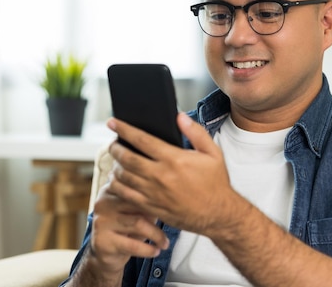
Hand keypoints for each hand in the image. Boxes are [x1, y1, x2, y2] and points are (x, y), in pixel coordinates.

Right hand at [87, 177, 168, 275]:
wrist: (104, 251)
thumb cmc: (125, 226)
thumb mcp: (136, 210)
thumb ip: (147, 201)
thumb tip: (171, 197)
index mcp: (112, 188)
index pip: (138, 187)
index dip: (157, 195)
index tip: (173, 204)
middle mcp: (104, 202)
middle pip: (139, 203)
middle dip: (159, 214)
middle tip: (174, 223)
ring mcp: (101, 221)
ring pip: (138, 223)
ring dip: (156, 235)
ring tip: (165, 243)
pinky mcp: (102, 241)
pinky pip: (132, 245)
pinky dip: (147, 249)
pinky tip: (156, 251)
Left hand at [106, 113, 242, 236]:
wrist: (218, 214)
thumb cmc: (216, 183)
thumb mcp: (212, 153)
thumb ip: (196, 132)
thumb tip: (180, 116)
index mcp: (174, 159)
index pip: (141, 140)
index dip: (124, 129)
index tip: (113, 122)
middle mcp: (160, 176)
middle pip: (127, 158)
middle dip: (115, 147)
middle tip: (113, 143)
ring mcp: (153, 193)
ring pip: (123, 176)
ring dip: (115, 165)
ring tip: (117, 160)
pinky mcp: (151, 207)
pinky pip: (125, 195)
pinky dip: (117, 185)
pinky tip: (118, 180)